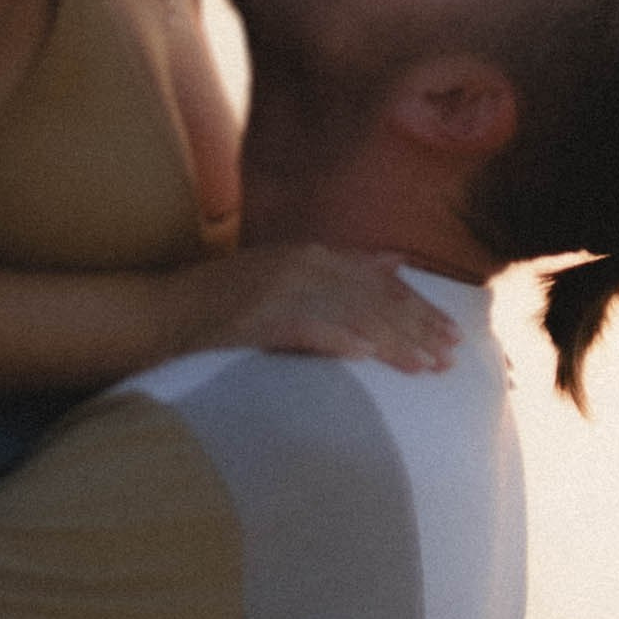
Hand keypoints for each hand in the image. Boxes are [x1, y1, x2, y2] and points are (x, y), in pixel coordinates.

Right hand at [179, 245, 458, 372]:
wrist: (165, 310)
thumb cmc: (226, 301)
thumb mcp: (287, 272)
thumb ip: (340, 268)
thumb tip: (394, 263)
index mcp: (312, 253)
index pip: (379, 282)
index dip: (418, 307)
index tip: (449, 332)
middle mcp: (303, 263)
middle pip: (375, 297)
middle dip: (418, 327)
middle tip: (452, 356)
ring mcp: (282, 287)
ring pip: (353, 314)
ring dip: (393, 342)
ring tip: (426, 366)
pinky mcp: (261, 314)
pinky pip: (311, 328)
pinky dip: (342, 341)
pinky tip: (369, 357)